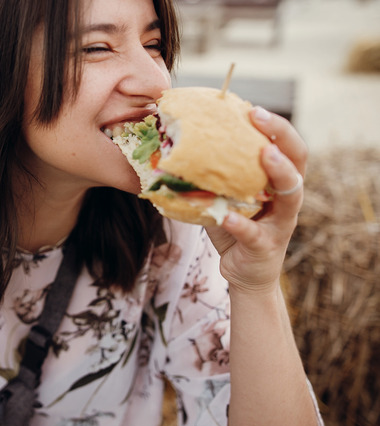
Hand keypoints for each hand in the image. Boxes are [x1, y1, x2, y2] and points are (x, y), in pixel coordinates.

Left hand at [206, 107, 305, 294]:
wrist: (244, 273)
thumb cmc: (234, 227)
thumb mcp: (223, 197)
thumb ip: (211, 175)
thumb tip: (172, 146)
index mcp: (278, 182)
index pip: (286, 146)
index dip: (275, 126)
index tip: (252, 108)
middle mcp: (288, 199)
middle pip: (298, 161)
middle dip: (281, 136)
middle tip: (259, 117)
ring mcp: (281, 223)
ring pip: (291, 195)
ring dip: (279, 172)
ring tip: (265, 155)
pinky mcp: (266, 246)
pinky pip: (255, 233)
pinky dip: (240, 224)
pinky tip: (225, 217)